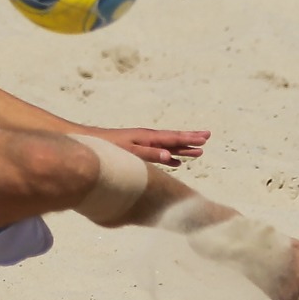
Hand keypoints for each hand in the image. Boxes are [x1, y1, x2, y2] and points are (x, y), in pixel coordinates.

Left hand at [87, 127, 209, 166]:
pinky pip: (159, 154)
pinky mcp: (137, 150)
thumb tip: (170, 156)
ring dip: (183, 149)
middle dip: (191, 139)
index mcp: (148, 137)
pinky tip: (175, 162)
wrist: (90, 142)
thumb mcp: (130, 152)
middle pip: (174, 139)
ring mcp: (143, 144)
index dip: (190, 138)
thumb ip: (150, 154)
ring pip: (168, 146)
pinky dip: (169, 157)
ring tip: (198, 151)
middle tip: (208, 138)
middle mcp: (148, 138)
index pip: (174, 137)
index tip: (206, 138)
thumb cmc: (109, 148)